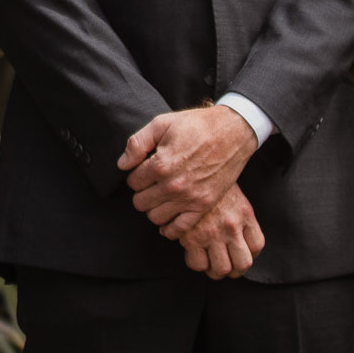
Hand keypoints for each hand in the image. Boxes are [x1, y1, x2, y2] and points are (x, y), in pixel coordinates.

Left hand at [119, 104, 258, 230]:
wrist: (231, 132)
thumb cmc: (195, 125)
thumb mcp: (162, 123)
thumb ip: (137, 143)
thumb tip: (122, 164)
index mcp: (161, 164)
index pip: (132, 182)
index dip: (134, 175)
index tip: (143, 169)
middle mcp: (174, 185)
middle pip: (140, 202)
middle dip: (141, 192)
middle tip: (150, 183)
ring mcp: (190, 198)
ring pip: (155, 217)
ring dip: (153, 208)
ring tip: (159, 196)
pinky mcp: (204, 205)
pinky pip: (179, 229)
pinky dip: (170, 227)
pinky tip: (169, 214)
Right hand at [180, 183, 264, 278]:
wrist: (187, 167)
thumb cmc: (206, 176)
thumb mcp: (230, 189)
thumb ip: (237, 211)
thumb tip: (236, 234)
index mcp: (244, 213)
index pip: (256, 246)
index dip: (249, 253)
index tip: (240, 252)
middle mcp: (231, 226)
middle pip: (242, 264)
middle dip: (233, 269)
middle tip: (224, 264)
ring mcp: (212, 232)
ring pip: (221, 268)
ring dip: (215, 269)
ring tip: (208, 262)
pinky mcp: (191, 237)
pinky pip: (197, 263)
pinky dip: (195, 263)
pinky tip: (191, 253)